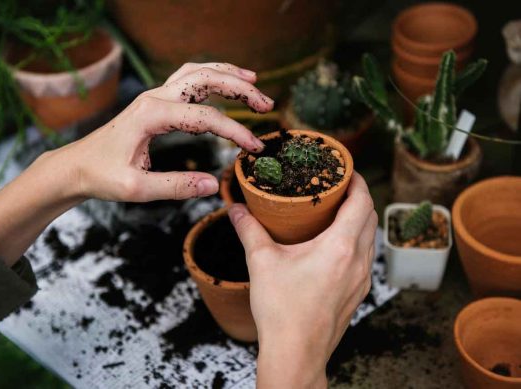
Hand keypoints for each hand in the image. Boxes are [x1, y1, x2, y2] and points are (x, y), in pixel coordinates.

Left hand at [0, 62, 272, 264]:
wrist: (76, 166)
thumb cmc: (102, 176)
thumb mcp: (137, 189)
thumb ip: (176, 186)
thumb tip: (213, 185)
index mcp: (151, 115)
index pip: (205, 117)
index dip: (235, 131)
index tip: (254, 148)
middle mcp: (154, 98)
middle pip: (205, 80)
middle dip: (240, 88)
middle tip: (266, 104)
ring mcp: (154, 96)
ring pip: (197, 73)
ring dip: (227, 75)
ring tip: (254, 82)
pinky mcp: (155, 102)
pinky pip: (188, 80)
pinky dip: (211, 77)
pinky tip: (225, 82)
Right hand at [229, 173, 376, 387]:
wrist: (296, 354)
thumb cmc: (282, 311)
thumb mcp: (261, 263)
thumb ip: (248, 230)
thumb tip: (235, 209)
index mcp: (340, 247)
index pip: (362, 201)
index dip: (358, 180)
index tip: (346, 170)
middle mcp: (358, 261)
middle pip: (370, 217)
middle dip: (358, 197)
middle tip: (337, 187)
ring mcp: (362, 279)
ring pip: (370, 238)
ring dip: (359, 220)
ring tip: (335, 212)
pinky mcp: (358, 293)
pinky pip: (365, 257)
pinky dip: (356, 241)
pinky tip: (334, 245)